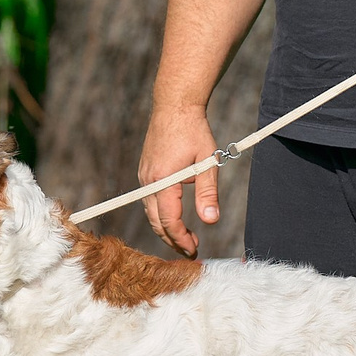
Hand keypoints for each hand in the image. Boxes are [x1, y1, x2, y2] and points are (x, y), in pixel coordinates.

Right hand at [138, 105, 221, 257]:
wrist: (174, 105)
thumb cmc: (193, 130)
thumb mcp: (207, 161)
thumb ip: (207, 193)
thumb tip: (211, 221)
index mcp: (162, 180)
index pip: (168, 220)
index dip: (180, 239)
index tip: (194, 250)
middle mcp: (148, 180)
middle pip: (156, 221)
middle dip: (172, 239)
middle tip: (190, 250)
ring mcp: (144, 176)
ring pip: (150, 212)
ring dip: (166, 228)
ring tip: (185, 237)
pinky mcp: (145, 171)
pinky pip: (150, 199)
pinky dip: (161, 213)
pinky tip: (174, 215)